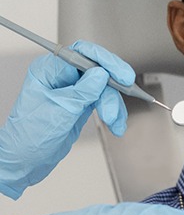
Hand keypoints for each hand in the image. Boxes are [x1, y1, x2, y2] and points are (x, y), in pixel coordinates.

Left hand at [0, 40, 134, 198]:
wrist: (25, 161)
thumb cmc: (29, 137)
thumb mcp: (59, 112)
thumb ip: (82, 92)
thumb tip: (102, 74)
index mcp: (49, 70)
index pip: (82, 53)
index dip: (105, 62)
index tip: (121, 75)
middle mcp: (62, 77)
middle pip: (98, 70)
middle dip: (112, 87)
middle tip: (127, 93)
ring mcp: (73, 90)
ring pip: (104, 88)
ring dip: (114, 105)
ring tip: (114, 121)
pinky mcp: (82, 104)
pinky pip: (104, 102)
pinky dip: (113, 113)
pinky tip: (116, 124)